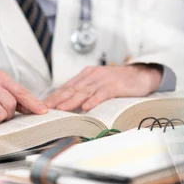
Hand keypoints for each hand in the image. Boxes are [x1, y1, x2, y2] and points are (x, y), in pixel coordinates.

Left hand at [44, 65, 161, 111]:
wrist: (141, 74)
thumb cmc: (119, 82)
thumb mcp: (99, 84)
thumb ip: (85, 91)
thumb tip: (67, 104)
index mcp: (86, 75)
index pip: (66, 86)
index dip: (54, 96)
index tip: (42, 105)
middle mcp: (92, 75)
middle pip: (71, 88)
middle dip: (57, 99)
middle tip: (45, 109)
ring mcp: (104, 80)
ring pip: (84, 91)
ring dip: (71, 101)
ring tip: (60, 110)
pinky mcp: (116, 85)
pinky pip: (102, 94)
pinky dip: (94, 100)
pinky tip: (86, 107)